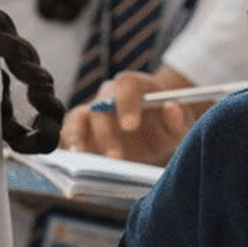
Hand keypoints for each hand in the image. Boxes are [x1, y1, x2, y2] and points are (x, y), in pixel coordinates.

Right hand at [58, 69, 196, 163]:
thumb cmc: (167, 122)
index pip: (126, 85)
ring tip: (82, 157)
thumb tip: (171, 108)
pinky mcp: (83, 131)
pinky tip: (69, 161)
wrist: (155, 127)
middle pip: (100, 106)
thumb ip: (179, 118)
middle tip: (115, 157)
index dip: (126, 104)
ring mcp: (93, 113)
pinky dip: (65, 144)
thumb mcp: (182, 122)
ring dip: (77, 137)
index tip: (131, 126)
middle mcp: (109, 95)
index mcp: (134, 86)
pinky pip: (68, 134)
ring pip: (78, 117)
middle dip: (106, 133)